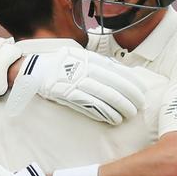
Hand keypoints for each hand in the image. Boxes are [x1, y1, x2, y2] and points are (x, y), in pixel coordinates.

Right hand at [6, 47, 145, 124]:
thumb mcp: (80, 56)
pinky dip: (105, 113)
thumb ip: (98, 64)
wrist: (34, 69)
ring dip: (121, 107)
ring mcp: (76, 82)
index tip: (142, 91)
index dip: (132, 82)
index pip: (118, 70)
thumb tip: (121, 73)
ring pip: (106, 96)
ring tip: (129, 115)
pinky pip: (91, 105)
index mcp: (90, 58)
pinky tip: (114, 119)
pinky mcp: (68, 94)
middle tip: (139, 106)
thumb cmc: (60, 64)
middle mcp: (85, 69)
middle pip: (115, 84)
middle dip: (130, 97)